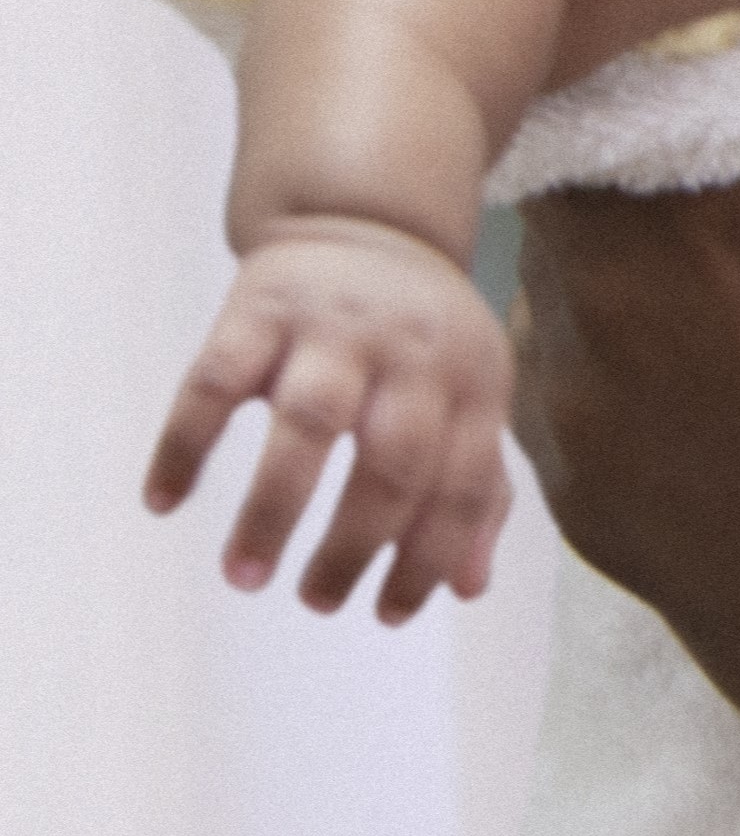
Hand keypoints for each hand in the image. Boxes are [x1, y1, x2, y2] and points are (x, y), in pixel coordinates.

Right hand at [148, 217, 514, 623]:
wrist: (368, 221)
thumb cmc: (424, 337)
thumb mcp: (473, 395)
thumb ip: (478, 487)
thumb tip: (466, 587)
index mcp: (474, 382)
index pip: (461, 487)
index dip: (427, 559)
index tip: (388, 614)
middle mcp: (411, 353)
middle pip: (393, 463)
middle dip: (354, 546)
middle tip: (318, 602)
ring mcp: (333, 327)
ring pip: (308, 425)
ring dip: (273, 510)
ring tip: (244, 577)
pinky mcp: (257, 307)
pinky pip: (213, 382)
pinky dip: (184, 445)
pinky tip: (165, 501)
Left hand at [508, 0, 739, 773]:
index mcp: (716, 169)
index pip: (694, 31)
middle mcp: (598, 271)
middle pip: (646, 139)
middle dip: (739, 146)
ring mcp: (574, 396)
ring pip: (619, 259)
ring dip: (707, 258)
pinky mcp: (583, 498)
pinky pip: (609, 382)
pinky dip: (688, 373)